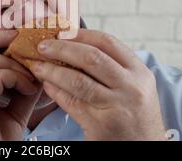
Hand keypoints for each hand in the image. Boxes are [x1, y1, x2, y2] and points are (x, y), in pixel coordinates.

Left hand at [30, 29, 166, 140]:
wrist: (144, 149)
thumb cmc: (134, 116)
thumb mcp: (133, 87)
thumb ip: (112, 68)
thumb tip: (72, 45)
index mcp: (139, 72)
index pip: (107, 42)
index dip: (80, 34)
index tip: (61, 32)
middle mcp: (131, 87)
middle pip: (91, 58)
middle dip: (62, 48)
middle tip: (42, 46)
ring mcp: (117, 106)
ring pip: (78, 81)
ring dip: (53, 71)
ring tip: (37, 66)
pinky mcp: (102, 125)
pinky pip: (72, 103)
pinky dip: (56, 92)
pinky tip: (46, 86)